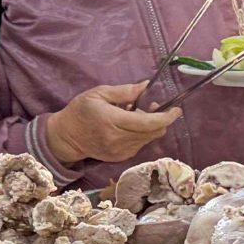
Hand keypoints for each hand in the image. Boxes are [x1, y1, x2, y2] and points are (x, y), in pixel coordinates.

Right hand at [45, 84, 182, 166]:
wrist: (66, 137)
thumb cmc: (81, 111)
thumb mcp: (99, 93)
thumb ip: (124, 91)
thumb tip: (146, 86)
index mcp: (113, 122)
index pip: (148, 123)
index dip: (166, 117)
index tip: (177, 110)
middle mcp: (119, 140)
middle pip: (152, 132)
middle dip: (160, 119)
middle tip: (153, 106)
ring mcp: (120, 151)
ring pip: (148, 139)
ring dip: (150, 127)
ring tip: (136, 114)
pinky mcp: (120, 158)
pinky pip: (140, 145)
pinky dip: (141, 134)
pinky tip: (130, 126)